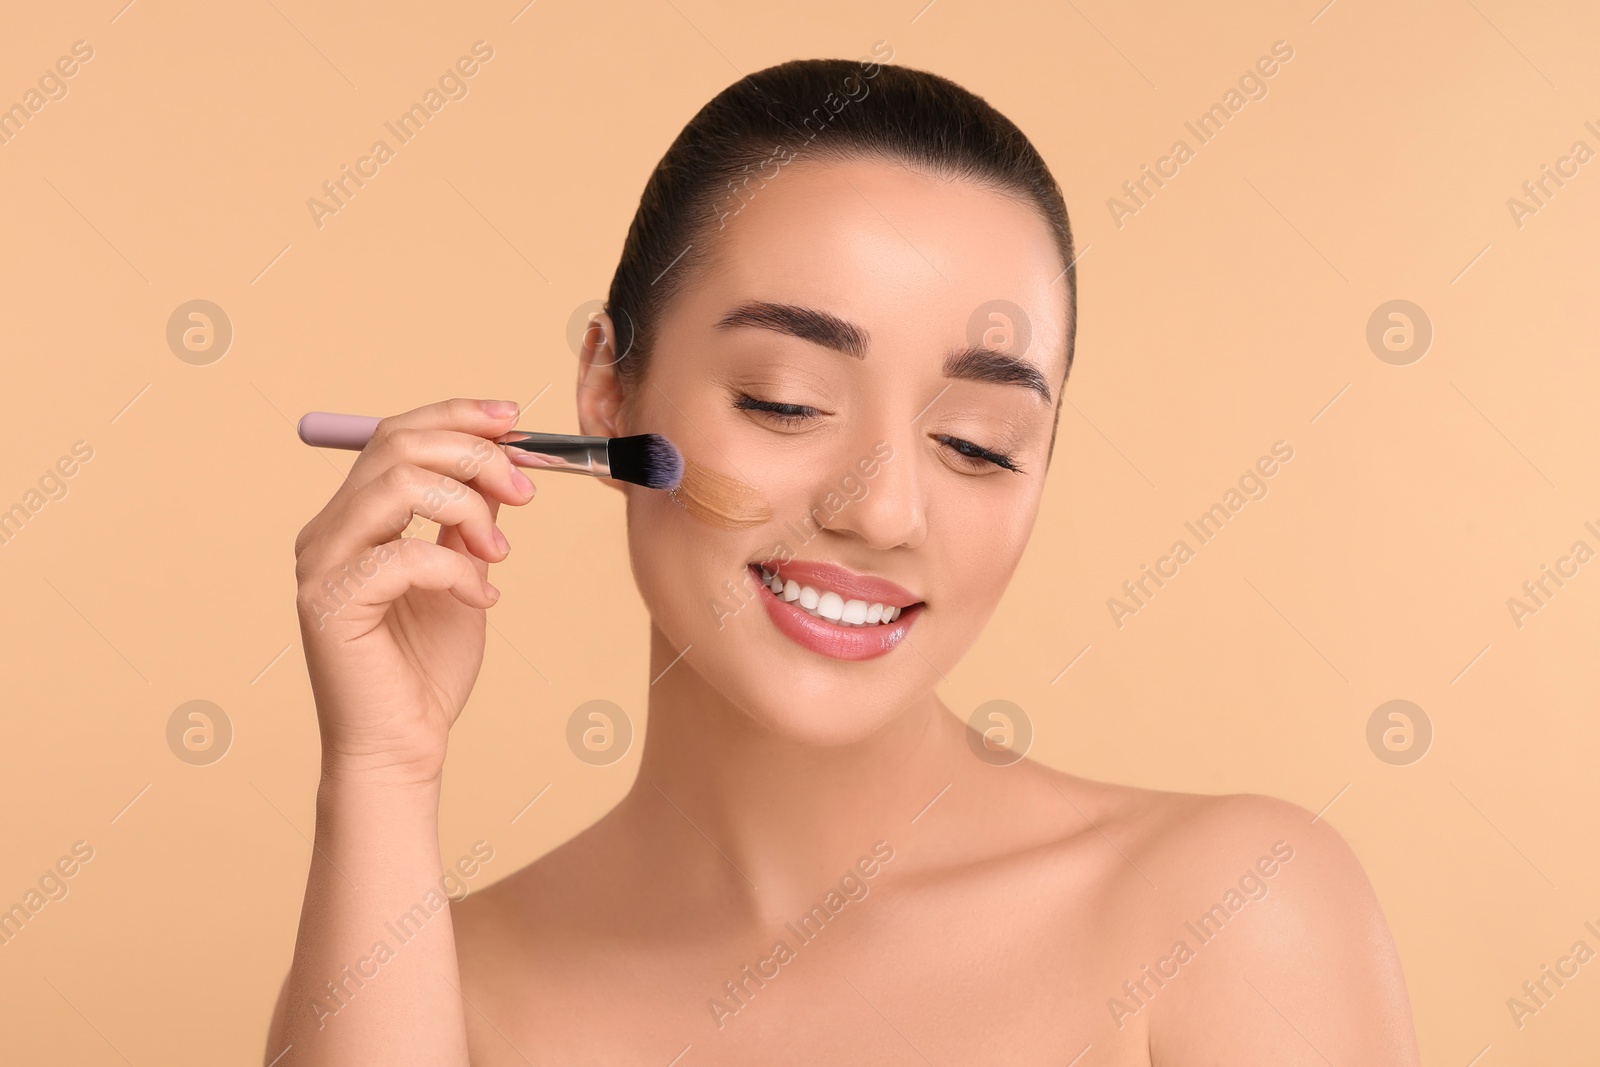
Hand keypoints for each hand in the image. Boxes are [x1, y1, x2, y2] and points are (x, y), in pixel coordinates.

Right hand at [293, 397, 536, 785]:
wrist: (404, 746)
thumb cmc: (428, 668)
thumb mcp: (463, 575)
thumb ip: (469, 520)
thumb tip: (501, 464)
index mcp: (354, 517)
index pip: (398, 434)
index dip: (457, 415)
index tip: (514, 419)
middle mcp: (328, 530)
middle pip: (398, 445)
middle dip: (474, 454)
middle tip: (526, 491)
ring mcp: (320, 564)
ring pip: (398, 484)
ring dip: (468, 507)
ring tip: (500, 553)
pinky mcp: (328, 603)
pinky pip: (403, 556)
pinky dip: (457, 571)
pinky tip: (481, 600)